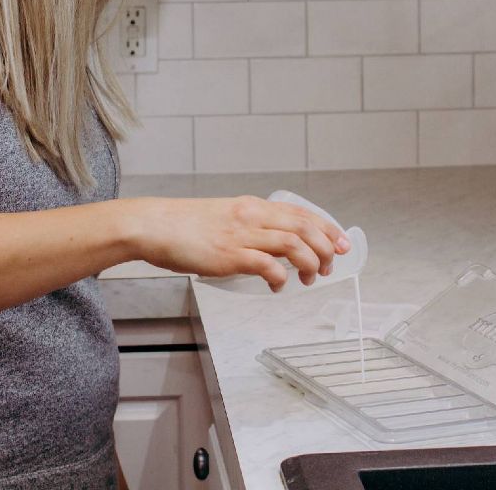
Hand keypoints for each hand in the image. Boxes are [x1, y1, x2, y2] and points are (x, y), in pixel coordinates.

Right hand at [120, 195, 350, 292]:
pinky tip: (278, 288)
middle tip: (331, 265)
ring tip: (310, 278)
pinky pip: (267, 266)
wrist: (155, 225)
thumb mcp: (225, 217)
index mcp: (253, 206)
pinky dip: (280, 278)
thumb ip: (249, 226)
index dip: (326, 228)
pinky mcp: (229, 255)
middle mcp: (252, 216)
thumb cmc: (185, 225)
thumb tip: (271, 246)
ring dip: (309, 263)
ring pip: (293, 244)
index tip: (341, 242)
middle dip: (326, 247)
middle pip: (304, 227)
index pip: (300, 213)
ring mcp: (242, 235)